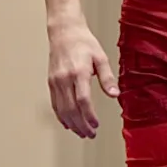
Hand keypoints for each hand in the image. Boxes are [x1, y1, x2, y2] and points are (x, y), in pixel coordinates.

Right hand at [47, 22, 118, 138]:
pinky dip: (61, 116)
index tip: (96, 125)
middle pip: (71, 109)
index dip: (89, 115)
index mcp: (78, 72)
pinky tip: (69, 123)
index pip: (82, 100)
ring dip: (72, 124)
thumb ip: (107, 77)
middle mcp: (64, 79)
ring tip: (82, 133)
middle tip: (91, 134)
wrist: (64, 32)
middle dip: (81, 125)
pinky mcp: (51, 82)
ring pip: (61, 109)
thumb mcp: (100, 57)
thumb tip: (115, 94)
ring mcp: (55, 81)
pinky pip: (55, 104)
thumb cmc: (84, 43)